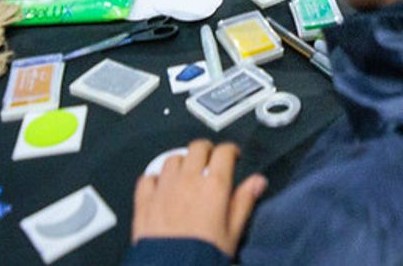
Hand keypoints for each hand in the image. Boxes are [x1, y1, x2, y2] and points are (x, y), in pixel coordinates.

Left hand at [131, 141, 267, 255]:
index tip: (232, 156)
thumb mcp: (233, 232)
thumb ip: (244, 202)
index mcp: (214, 186)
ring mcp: (164, 188)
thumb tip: (257, 182)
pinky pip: (147, 178)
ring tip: (185, 173)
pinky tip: (160, 187)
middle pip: (197, 148)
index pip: (224, 152)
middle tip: (209, 160)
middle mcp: (188, 180)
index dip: (230, 151)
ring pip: (172, 159)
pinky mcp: (145, 200)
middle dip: (206, 150)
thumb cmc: (204, 254)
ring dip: (181, 162)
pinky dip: (154, 179)